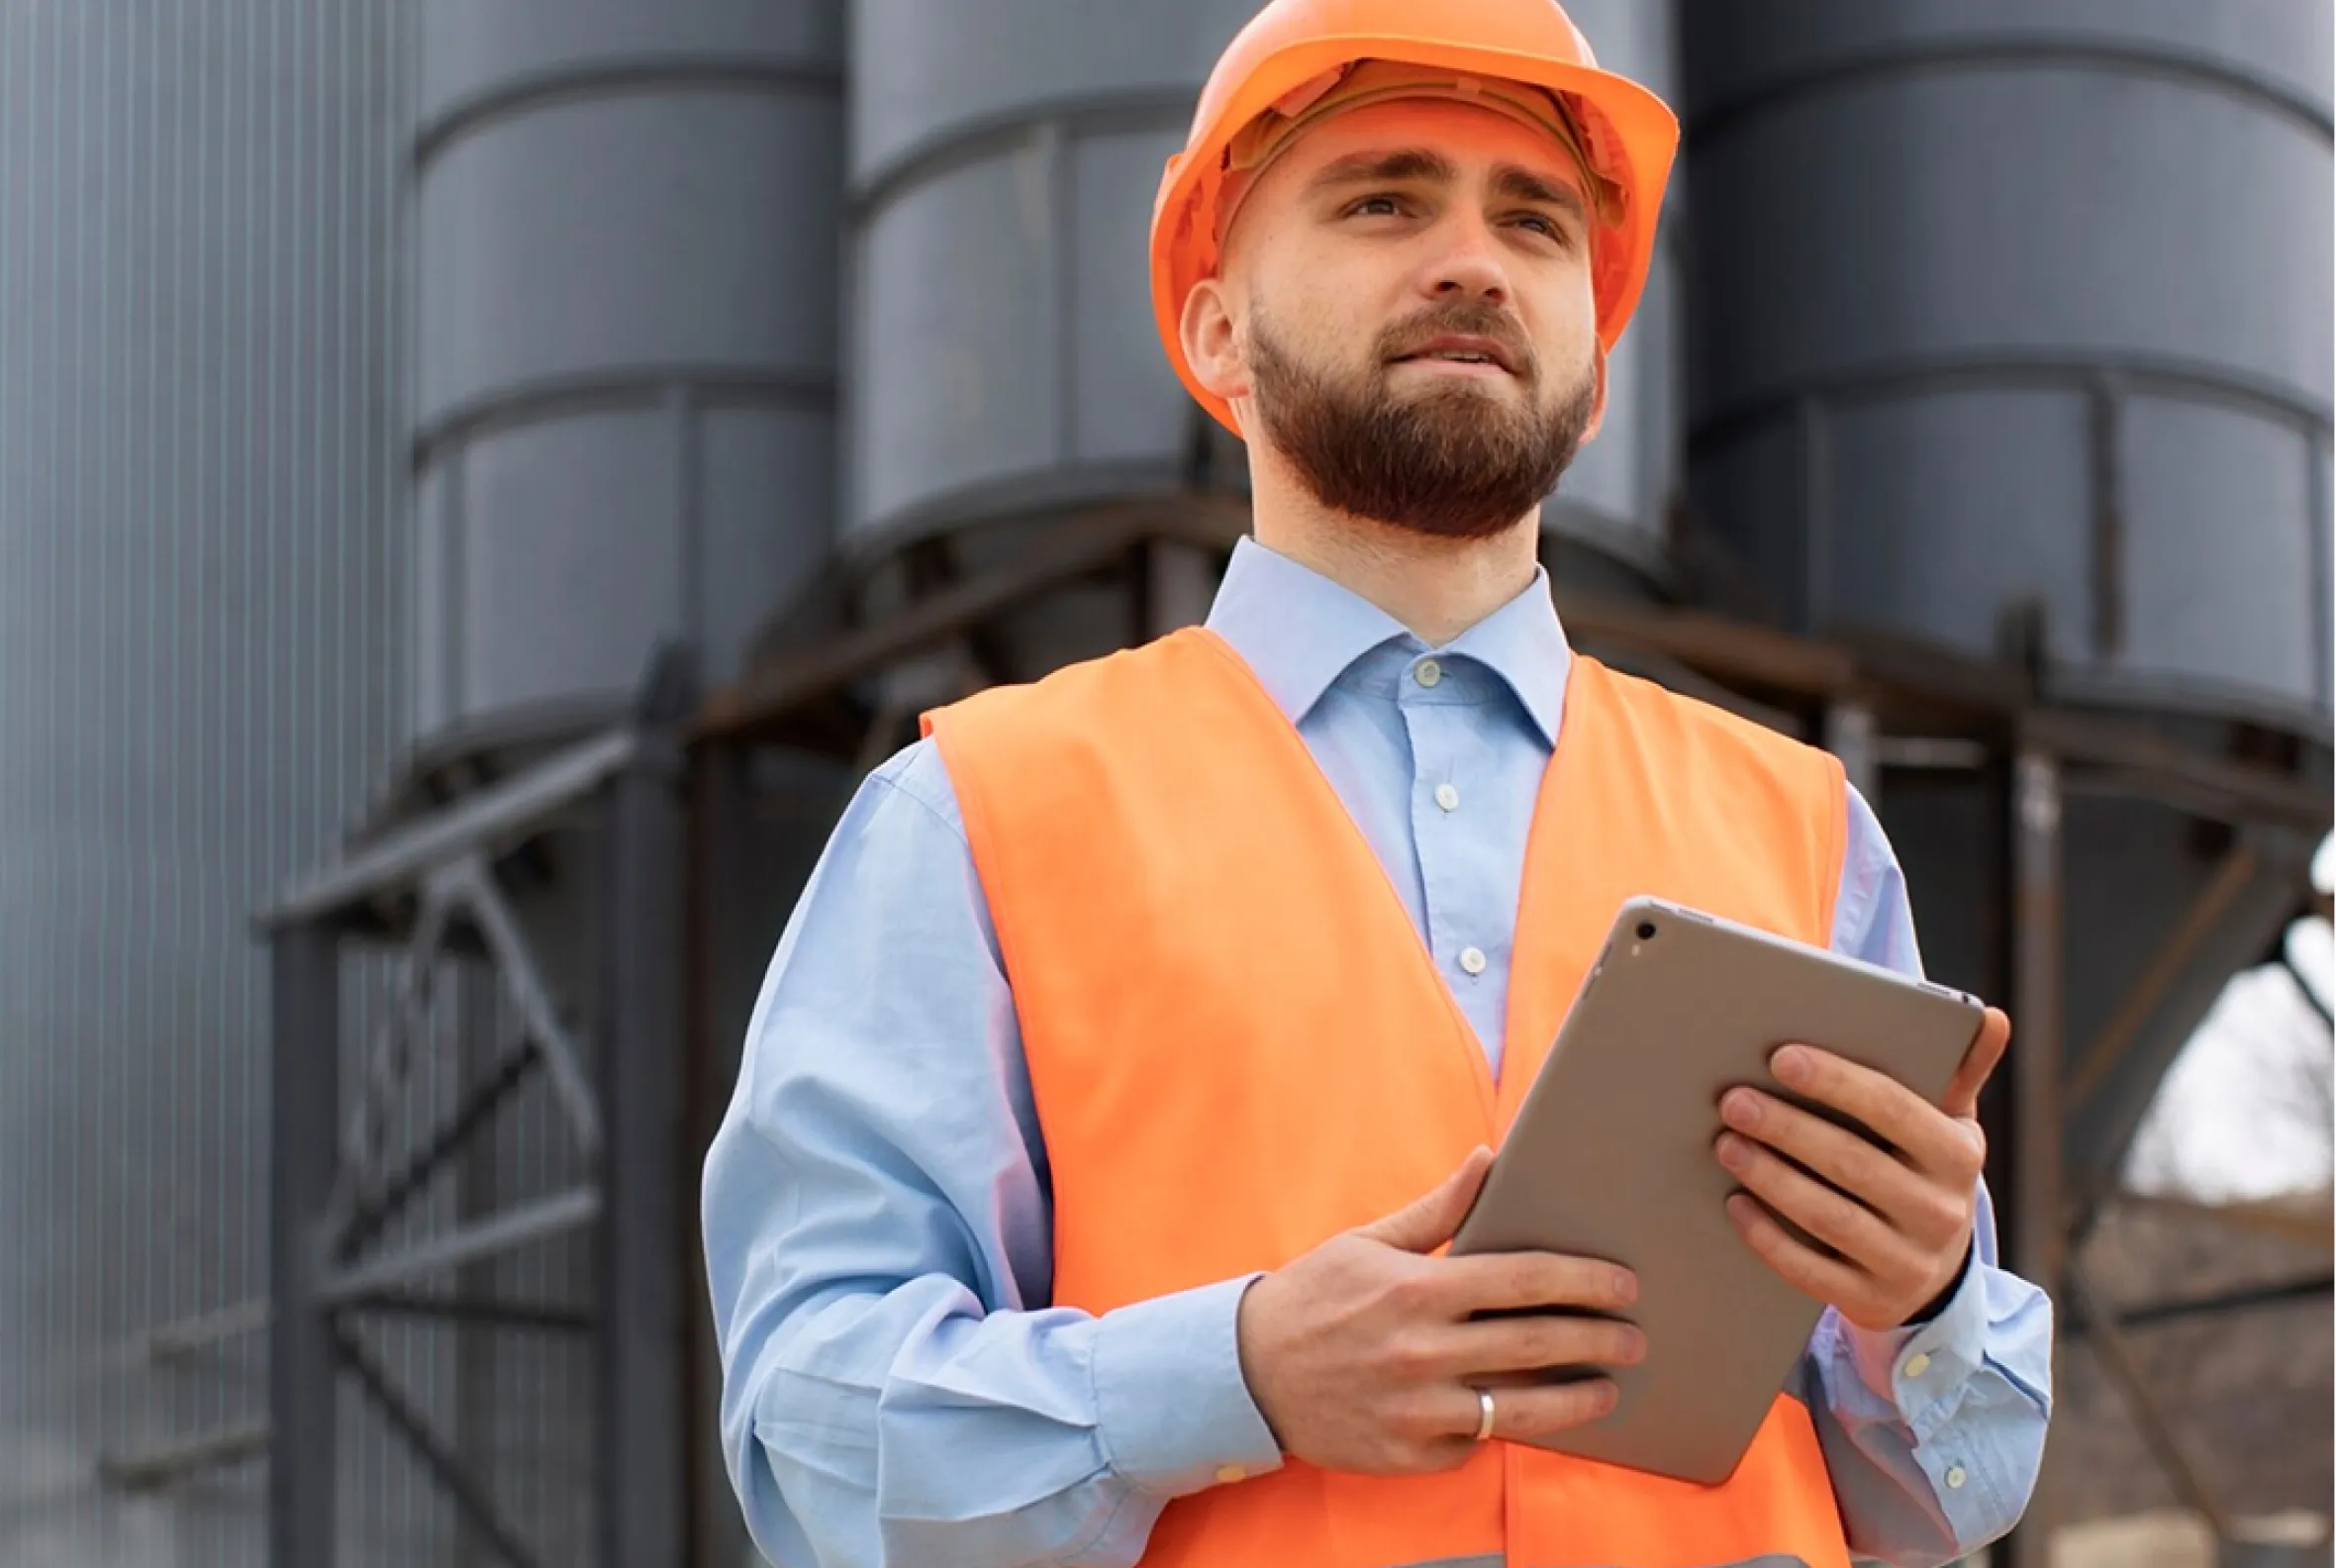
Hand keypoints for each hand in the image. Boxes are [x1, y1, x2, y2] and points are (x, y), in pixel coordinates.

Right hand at [1234, 1147, 1645, 1475]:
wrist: (1247, 1373)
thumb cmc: (1313, 1298)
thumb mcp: (1369, 1241)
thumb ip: (1438, 1210)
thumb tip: (1489, 1159)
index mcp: (1418, 1289)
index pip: (1525, 1280)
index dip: (1584, 1280)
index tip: (1623, 1283)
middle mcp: (1422, 1351)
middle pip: (1536, 1344)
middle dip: (1598, 1339)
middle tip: (1635, 1338)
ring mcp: (1417, 1409)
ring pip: (1520, 1408)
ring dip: (1575, 1400)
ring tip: (1606, 1391)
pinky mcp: (1408, 1454)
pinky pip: (1474, 1443)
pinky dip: (1499, 1429)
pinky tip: (1522, 1416)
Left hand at [1713, 1006, 2011, 1330]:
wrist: (1935, 1270)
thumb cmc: (1923, 1170)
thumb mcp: (1948, 1123)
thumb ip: (1958, 1069)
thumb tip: (1992, 1017)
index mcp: (1958, 1157)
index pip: (1895, 1109)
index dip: (1837, 1082)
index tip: (1780, 1057)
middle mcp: (1941, 1213)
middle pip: (1853, 1162)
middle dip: (1787, 1128)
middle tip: (1733, 1100)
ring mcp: (1908, 1264)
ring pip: (1830, 1217)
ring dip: (1771, 1178)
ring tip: (1725, 1143)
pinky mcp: (1872, 1302)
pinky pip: (1810, 1271)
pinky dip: (1767, 1236)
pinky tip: (1734, 1202)